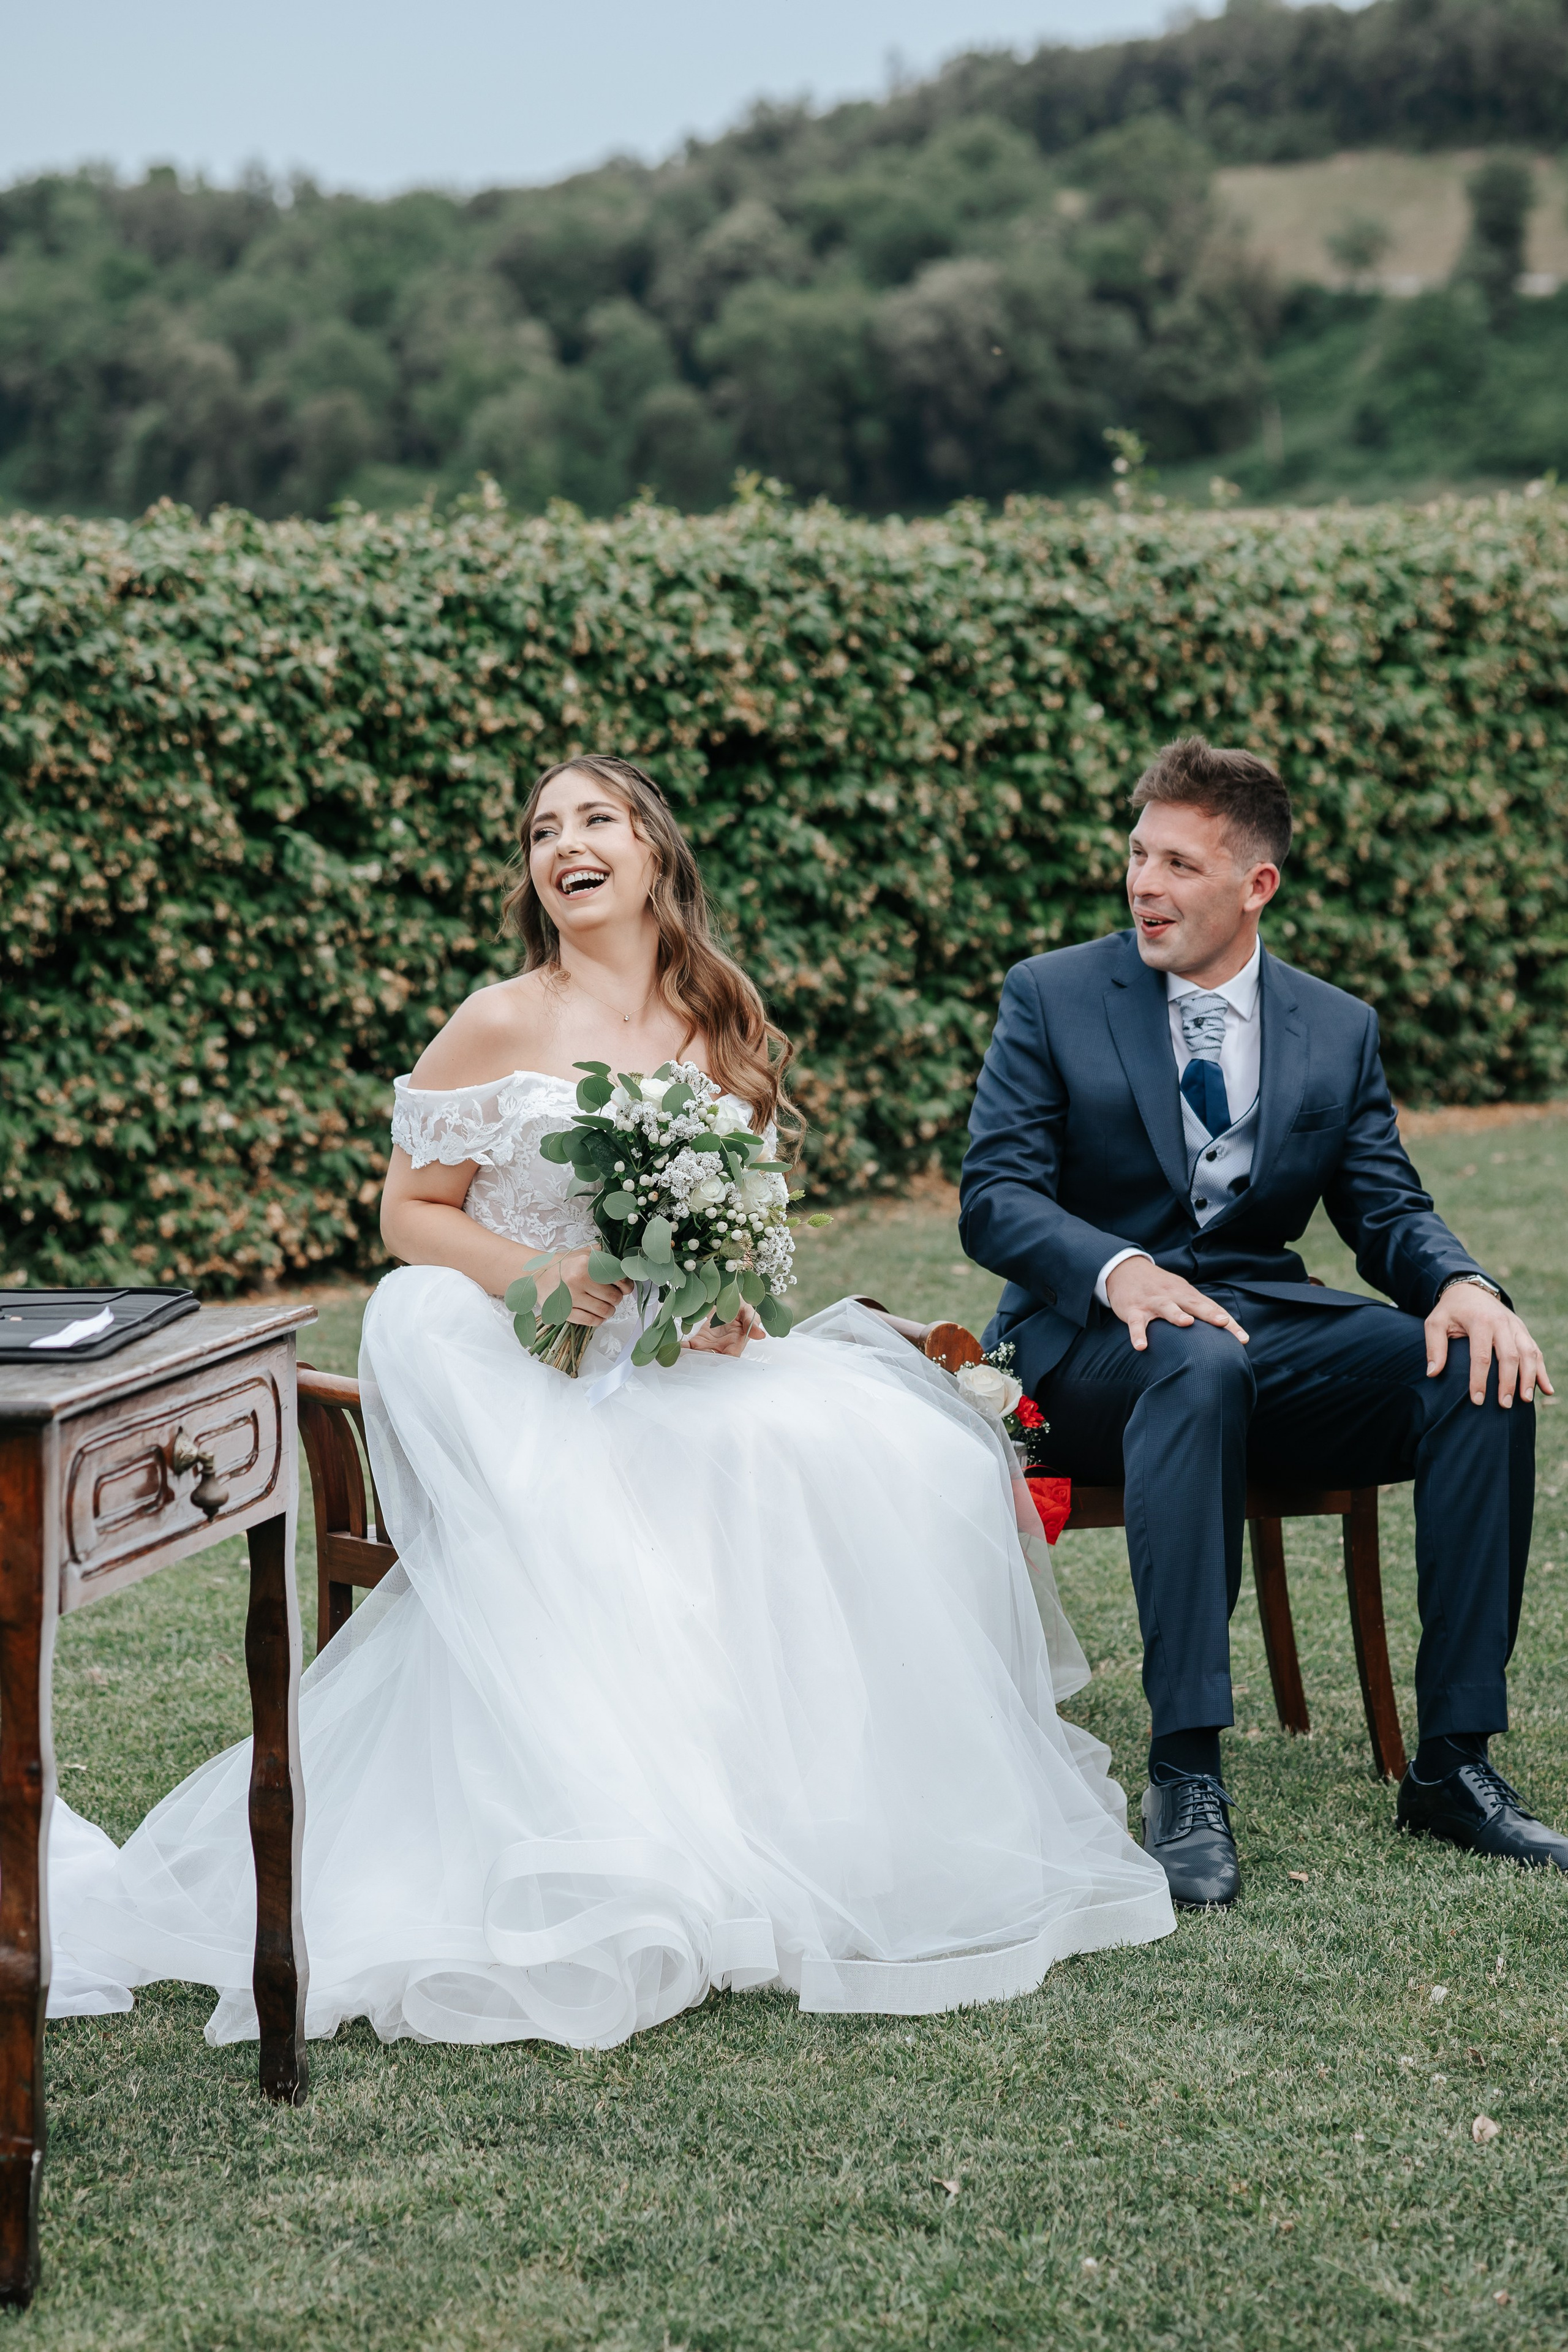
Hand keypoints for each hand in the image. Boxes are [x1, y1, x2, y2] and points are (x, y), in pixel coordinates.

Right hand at [541, 1248, 631, 1328]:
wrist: (537, 1274)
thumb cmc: (564, 1264)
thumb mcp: (585, 1253)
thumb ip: (606, 1255)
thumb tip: (627, 1263)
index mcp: (586, 1263)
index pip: (618, 1277)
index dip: (626, 1284)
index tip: (624, 1286)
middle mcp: (578, 1279)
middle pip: (614, 1297)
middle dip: (617, 1298)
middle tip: (612, 1296)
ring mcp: (571, 1297)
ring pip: (604, 1311)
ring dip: (609, 1310)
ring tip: (606, 1306)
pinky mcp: (564, 1312)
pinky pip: (590, 1321)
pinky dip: (599, 1320)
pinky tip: (597, 1315)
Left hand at [682, 1305, 762, 1357]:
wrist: (725, 1297)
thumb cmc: (740, 1304)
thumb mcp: (747, 1310)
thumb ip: (751, 1322)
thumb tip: (761, 1335)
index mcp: (736, 1342)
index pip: (730, 1357)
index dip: (721, 1361)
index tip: (711, 1360)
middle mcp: (723, 1347)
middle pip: (713, 1360)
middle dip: (702, 1363)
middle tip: (691, 1361)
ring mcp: (710, 1345)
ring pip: (700, 1357)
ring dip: (690, 1358)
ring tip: (678, 1357)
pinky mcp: (699, 1340)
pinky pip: (690, 1348)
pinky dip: (682, 1349)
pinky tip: (674, 1347)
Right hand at [1105, 1256, 1249, 1353]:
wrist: (1126, 1270)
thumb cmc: (1160, 1287)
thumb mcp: (1181, 1293)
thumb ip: (1199, 1308)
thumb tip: (1226, 1328)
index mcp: (1187, 1294)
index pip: (1211, 1309)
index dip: (1228, 1324)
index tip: (1243, 1339)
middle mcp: (1173, 1296)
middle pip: (1193, 1304)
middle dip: (1209, 1313)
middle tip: (1224, 1322)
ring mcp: (1153, 1302)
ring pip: (1166, 1308)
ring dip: (1176, 1314)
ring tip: (1186, 1323)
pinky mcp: (1133, 1309)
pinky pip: (1136, 1323)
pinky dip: (1138, 1334)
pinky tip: (1141, 1346)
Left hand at [1426, 1283, 1553, 1407]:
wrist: (1470, 1289)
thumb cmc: (1450, 1311)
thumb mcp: (1435, 1323)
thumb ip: (1434, 1347)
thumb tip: (1432, 1373)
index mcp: (1480, 1321)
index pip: (1481, 1355)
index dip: (1480, 1379)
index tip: (1477, 1400)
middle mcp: (1502, 1323)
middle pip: (1510, 1356)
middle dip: (1508, 1383)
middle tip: (1504, 1405)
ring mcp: (1516, 1326)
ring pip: (1529, 1353)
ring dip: (1529, 1378)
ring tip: (1525, 1400)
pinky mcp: (1523, 1330)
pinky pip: (1536, 1351)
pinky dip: (1542, 1371)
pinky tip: (1547, 1390)